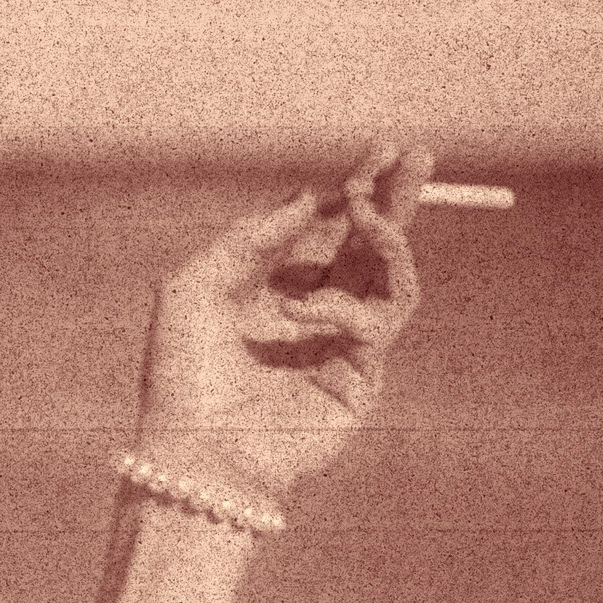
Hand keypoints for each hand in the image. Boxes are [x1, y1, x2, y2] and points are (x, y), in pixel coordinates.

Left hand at [134, 143, 433, 502]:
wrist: (197, 450)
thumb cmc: (183, 371)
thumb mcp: (197, 284)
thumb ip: (251, 237)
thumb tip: (308, 197)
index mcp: (270, 286)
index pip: (326, 228)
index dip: (355, 190)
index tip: (378, 152)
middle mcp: (310, 310)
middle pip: (369, 245)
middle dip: (396, 200)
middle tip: (418, 158)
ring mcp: (340, 345)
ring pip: (390, 279)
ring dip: (385, 239)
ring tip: (370, 214)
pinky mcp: (361, 378)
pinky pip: (375, 323)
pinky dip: (341, 307)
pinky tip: (301, 313)